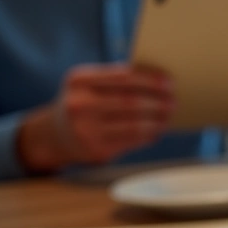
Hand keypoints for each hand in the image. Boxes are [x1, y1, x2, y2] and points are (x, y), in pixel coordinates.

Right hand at [17, 64, 174, 172]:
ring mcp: (86, 129)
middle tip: (174, 101)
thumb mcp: (86, 85)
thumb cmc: (81, 103)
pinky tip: (156, 130)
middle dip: (158, 101)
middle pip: (131, 102)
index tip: (169, 82)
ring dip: (157, 120)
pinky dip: (149, 135)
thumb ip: (114, 80)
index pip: (123, 76)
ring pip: (135, 124)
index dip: (150, 79)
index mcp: (79, 80)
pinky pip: (132, 141)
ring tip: (168, 116)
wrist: (53, 135)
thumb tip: (160, 81)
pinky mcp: (96, 150)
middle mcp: (79, 104)